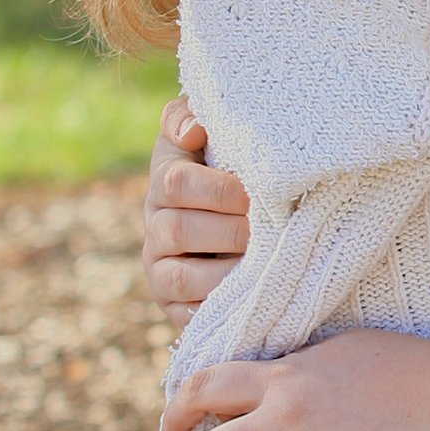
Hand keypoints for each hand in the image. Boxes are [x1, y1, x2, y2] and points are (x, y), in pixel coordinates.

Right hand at [145, 94, 250, 326]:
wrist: (244, 225)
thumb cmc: (236, 170)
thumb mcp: (216, 136)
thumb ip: (195, 117)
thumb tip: (193, 129)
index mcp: (165, 180)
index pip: (177, 183)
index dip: (220, 189)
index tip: (262, 191)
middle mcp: (155, 225)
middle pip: (178, 229)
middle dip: (232, 231)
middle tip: (274, 229)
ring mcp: (160, 269)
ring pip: (183, 275)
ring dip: (228, 270)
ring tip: (269, 263)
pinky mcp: (174, 305)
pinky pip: (191, 313)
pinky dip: (223, 306)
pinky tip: (255, 296)